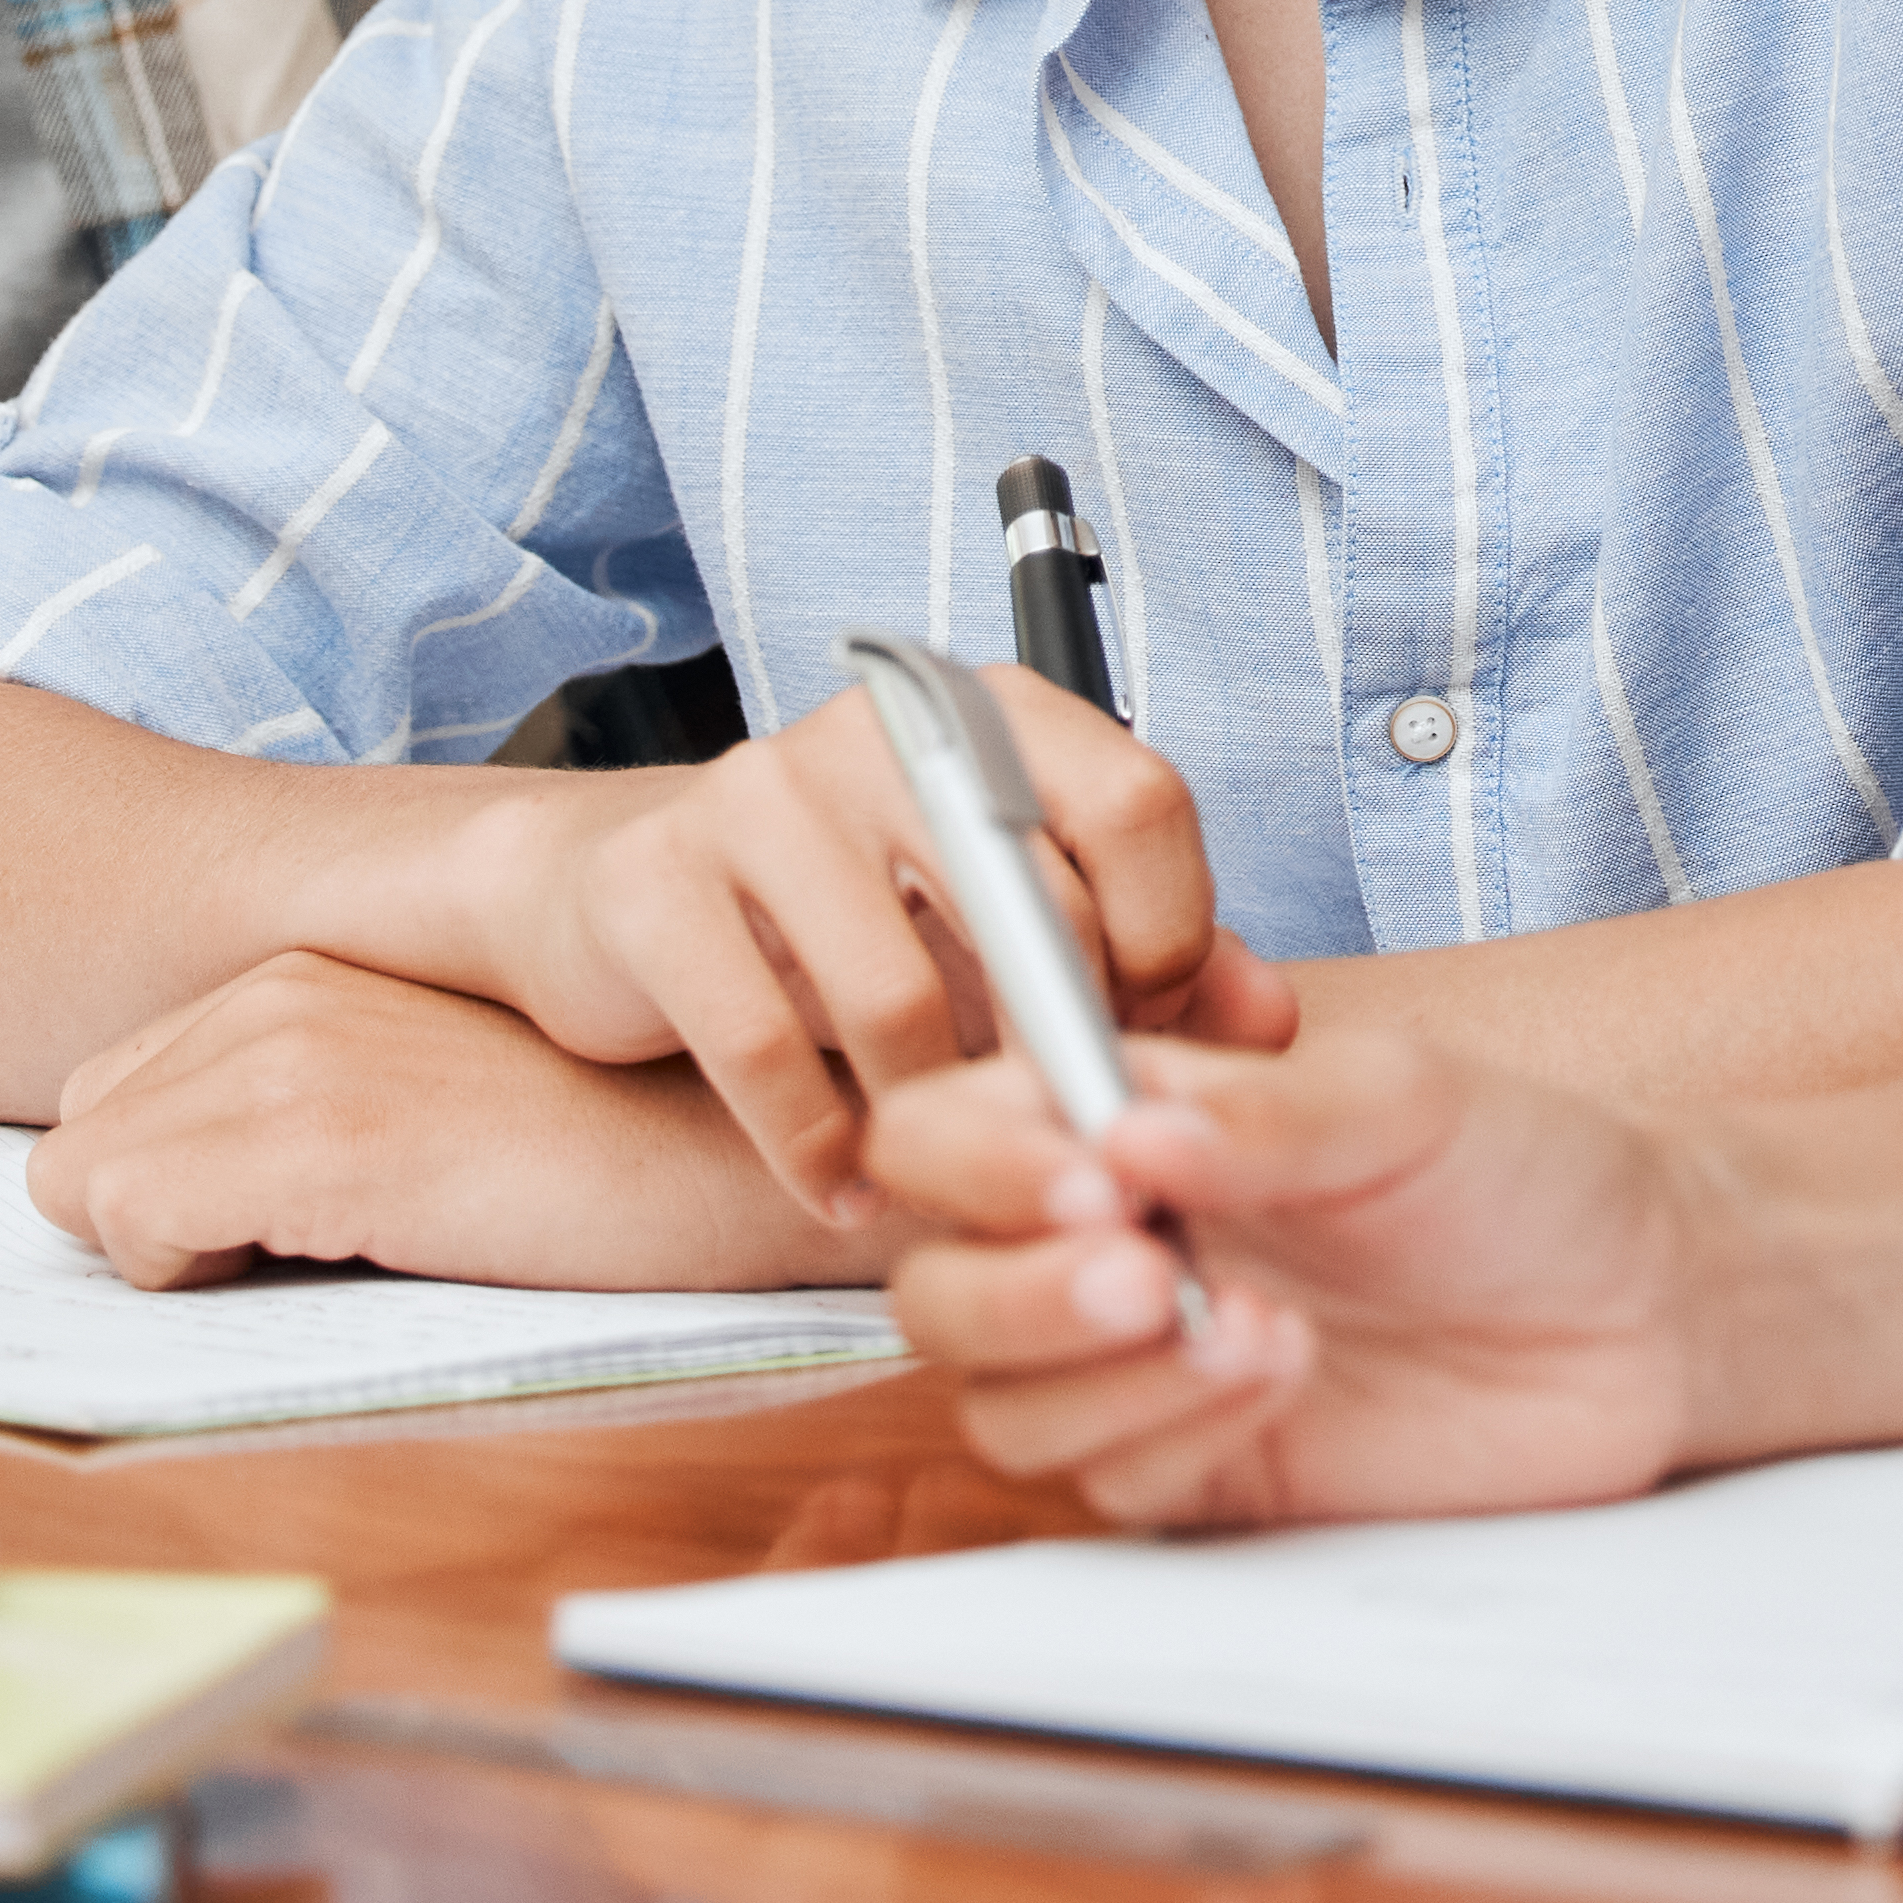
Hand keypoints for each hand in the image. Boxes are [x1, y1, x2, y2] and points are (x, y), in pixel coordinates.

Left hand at [30, 955, 865, 1291]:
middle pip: (78, 1144)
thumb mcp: (415, 1113)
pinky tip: (342, 1252)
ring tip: (339, 1245)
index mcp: (300, 978)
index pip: (111, 1102)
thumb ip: (296, 1126)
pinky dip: (198, 1273)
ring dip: (183, 1250)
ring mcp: (292, 1051)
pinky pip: (133, 1221)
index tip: (284, 1226)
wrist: (724, 1157)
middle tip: (308, 1244)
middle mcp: (277, 990)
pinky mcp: (318, 1129)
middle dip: (159, 1219)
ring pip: (87, 1185)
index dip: (172, 1191)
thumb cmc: (582, 1166)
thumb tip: (172, 1223)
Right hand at [479, 671, 1290, 1217]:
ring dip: (931, 1120)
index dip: (1167, 942)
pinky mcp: (657, 885)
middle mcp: (884, 729)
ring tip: (941, 1167)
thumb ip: (1155, 958)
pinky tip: (845, 1188)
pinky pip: (765, 1053)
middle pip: (1030, 914)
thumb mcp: (1014, 919)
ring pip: (896, 1001)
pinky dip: (819, 1151)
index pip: (1138, 800)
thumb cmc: (861, 914)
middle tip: (1054, 1142)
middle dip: (1054, 1059)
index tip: (1144, 1040)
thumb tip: (1273, 1020)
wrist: (628, 897)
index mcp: (995, 713)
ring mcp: (758, 794)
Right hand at [861, 1022, 1712, 1532]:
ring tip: (1241, 1320)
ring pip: (1000, 1403)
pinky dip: (1169, 1429)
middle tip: (1144, 1266)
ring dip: (1095, 1370)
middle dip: (1020, 1286)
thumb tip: (1129, 1128)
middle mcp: (1108, 1239)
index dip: (979, 1160)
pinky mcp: (1200, 1472)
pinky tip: (1278, 1367)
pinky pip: (1106, 1482)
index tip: (1088, 1170)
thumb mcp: (1403, 1101)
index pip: (950, 1135)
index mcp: (1123, 1115)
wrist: (1640, 1307)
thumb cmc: (1519, 1167)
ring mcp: (1141, 1368)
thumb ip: (1264, 1116)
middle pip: (938, 1289)